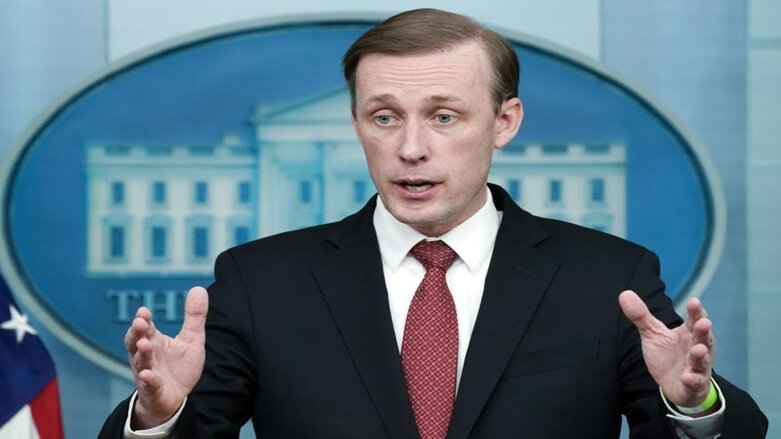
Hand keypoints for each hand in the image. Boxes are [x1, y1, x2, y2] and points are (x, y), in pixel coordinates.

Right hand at [125, 286, 208, 428]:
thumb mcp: (192, 339)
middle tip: (140, 323)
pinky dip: (147, 380)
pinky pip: (148, 385)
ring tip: (145, 344)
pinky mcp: (153, 390)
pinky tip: (147, 375)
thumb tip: (198, 288)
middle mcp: (147, 356)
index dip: (143, 319)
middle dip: (136, 333)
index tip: (143, 311)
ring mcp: (147, 373)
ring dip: (142, 354)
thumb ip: (194, 316)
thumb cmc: (179, 366)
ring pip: (141, 362)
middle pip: (136, 342)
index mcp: (154, 341)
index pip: (145, 327)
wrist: (176, 398)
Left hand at [618, 290, 714, 407]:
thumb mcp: (652, 334)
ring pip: (702, 360)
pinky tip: (687, 377)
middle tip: (704, 322)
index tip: (694, 301)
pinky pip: (695, 382)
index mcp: (688, 334)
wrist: (674, 385)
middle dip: (704, 331)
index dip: (695, 311)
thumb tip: (625, 293)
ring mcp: (697, 367)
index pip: (694, 320)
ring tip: (699, 349)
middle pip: (703, 338)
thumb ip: (641, 316)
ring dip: (701, 355)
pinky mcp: (693, 385)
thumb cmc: (667, 355)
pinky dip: (692, 380)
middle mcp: (697, 348)